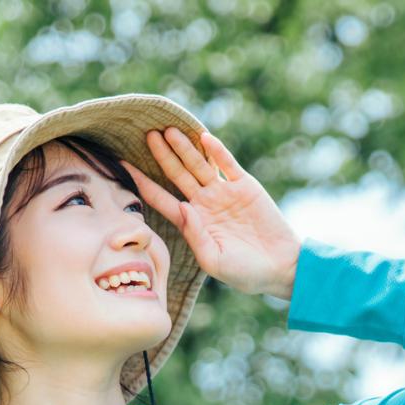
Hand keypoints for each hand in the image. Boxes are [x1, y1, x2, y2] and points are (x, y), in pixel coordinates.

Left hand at [121, 127, 300, 300]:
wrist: (282, 267)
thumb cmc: (247, 273)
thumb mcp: (214, 260)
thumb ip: (195, 235)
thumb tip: (182, 206)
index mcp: (193, 223)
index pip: (162, 199)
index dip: (143, 183)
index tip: (122, 166)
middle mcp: (205, 204)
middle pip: (177, 175)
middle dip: (162, 156)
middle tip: (146, 135)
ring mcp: (224, 193)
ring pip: (199, 166)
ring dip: (184, 148)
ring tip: (168, 130)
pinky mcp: (245, 186)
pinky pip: (227, 164)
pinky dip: (216, 151)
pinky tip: (203, 137)